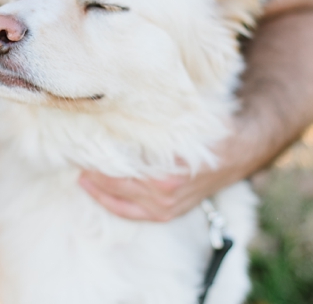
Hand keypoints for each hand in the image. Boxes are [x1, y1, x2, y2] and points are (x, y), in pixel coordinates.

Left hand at [78, 118, 259, 221]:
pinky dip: (111, 202)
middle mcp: (165, 194)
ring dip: (97, 189)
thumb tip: (122, 98)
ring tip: (80, 174)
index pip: (121, 169)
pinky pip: (131, 213)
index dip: (98, 159)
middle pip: (117, 186)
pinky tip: (94, 189)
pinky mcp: (167, 214)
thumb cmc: (209, 129)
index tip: (81, 145)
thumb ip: (156, 116)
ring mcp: (166, 208)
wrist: (239, 151)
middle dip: (93, 172)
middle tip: (73, 157)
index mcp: (168, 172)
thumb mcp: (184, 118)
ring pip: (120, 202)